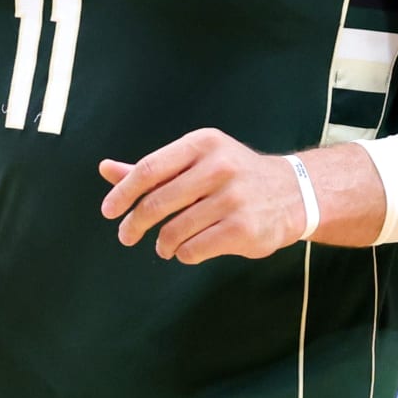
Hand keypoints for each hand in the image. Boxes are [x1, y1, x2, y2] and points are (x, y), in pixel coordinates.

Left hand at [98, 128, 305, 264]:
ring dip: (162, 243)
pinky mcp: (243, 228)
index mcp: (202, 144)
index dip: (123, 193)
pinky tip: (187, 250)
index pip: (149, 169)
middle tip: (126, 236)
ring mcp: (232, 198)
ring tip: (163, 245)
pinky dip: (184, 254)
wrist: (293, 193)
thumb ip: (153, 169)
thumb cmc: (232, 176)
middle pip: (157, 202)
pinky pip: (194, 249)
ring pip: (173, 230)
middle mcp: (218, 166)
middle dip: (134, 224)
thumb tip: (105, 169)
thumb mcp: (196, 161)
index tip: (108, 211)